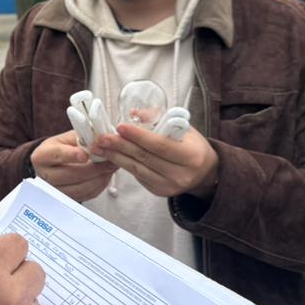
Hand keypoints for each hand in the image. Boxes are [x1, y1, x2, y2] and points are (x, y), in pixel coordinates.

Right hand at [30, 130, 118, 201]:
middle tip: (109, 160)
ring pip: (80, 188)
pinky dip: (99, 186)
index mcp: (43, 156)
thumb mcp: (67, 138)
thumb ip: (82, 137)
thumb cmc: (61, 148)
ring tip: (110, 167)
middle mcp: (45, 175)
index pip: (57, 155)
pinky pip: (86, 195)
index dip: (71, 155)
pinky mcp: (67, 198)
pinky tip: (105, 176)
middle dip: (93, 168)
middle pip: (70, 174)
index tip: (85, 155)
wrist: (52, 164)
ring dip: (99, 178)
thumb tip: (100, 140)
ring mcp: (55, 189)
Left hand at [90, 122, 219, 199]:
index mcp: (191, 156)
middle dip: (121, 146)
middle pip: (145, 158)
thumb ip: (159, 119)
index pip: (160, 145)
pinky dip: (124, 164)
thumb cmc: (192, 146)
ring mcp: (169, 186)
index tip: (121, 127)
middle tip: (103, 137)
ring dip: (116, 156)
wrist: (203, 172)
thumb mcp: (183, 128)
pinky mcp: (159, 191)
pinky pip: (138, 176)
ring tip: (101, 146)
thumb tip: (134, 113)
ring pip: (137, 169)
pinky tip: (112, 155)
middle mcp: (181, 174)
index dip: (139, 136)